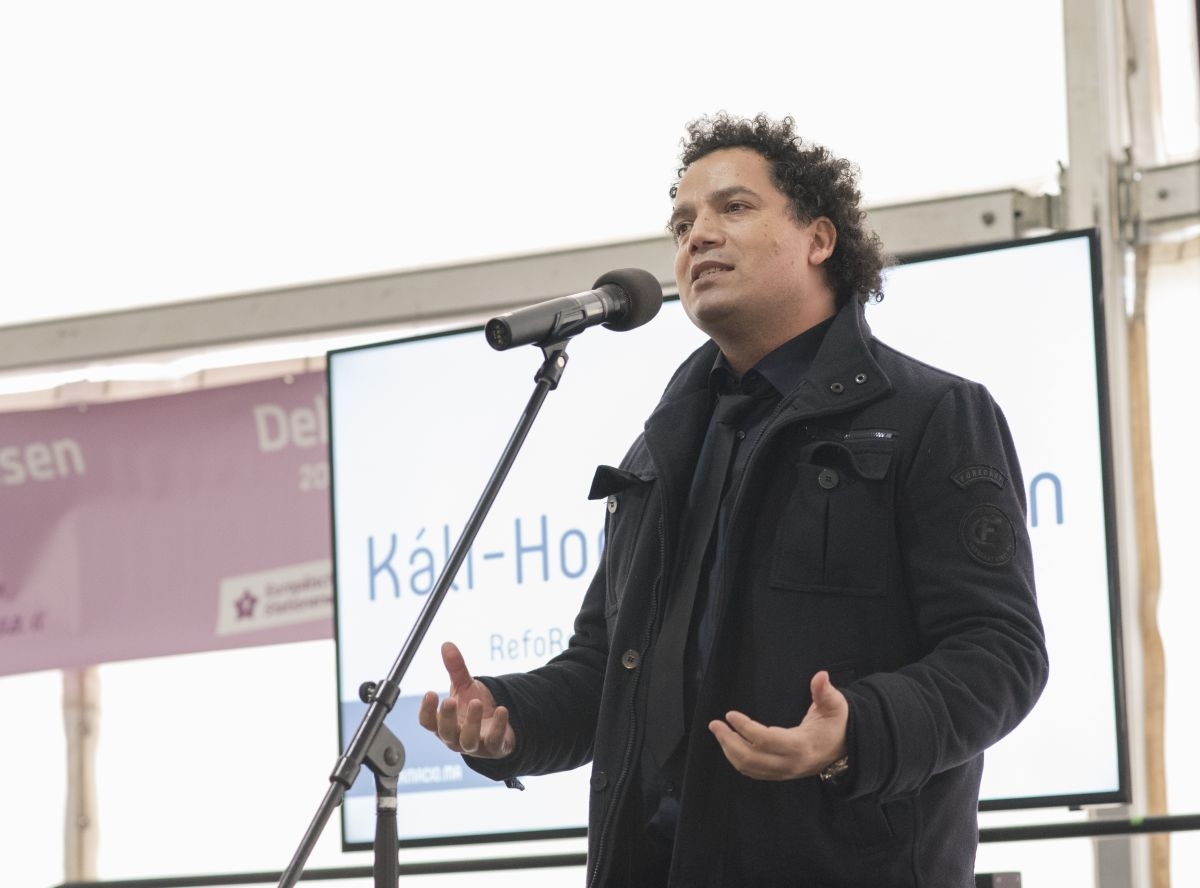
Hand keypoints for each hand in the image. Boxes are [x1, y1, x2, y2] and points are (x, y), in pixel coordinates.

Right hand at [418, 641, 515, 758]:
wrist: (498, 723)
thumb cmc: (474, 707)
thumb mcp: (465, 686)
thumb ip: (456, 668)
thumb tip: (447, 644)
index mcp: (444, 724)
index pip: (428, 722)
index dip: (427, 710)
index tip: (431, 693)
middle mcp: (456, 738)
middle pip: (446, 733)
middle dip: (447, 718)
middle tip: (450, 700)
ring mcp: (475, 746)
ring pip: (468, 741)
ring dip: (471, 722)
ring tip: (476, 703)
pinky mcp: (494, 748)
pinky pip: (495, 741)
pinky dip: (498, 726)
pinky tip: (502, 710)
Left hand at [708, 670, 847, 779]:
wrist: (846, 748)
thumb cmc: (837, 724)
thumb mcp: (836, 705)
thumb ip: (825, 691)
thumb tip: (821, 675)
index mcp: (801, 746)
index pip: (766, 740)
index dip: (745, 728)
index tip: (730, 714)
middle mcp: (790, 763)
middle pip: (751, 759)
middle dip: (729, 741)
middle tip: (715, 724)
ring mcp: (784, 772)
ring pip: (749, 768)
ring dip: (729, 750)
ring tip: (719, 731)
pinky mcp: (780, 774)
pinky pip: (754, 772)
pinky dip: (738, 760)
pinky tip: (730, 745)